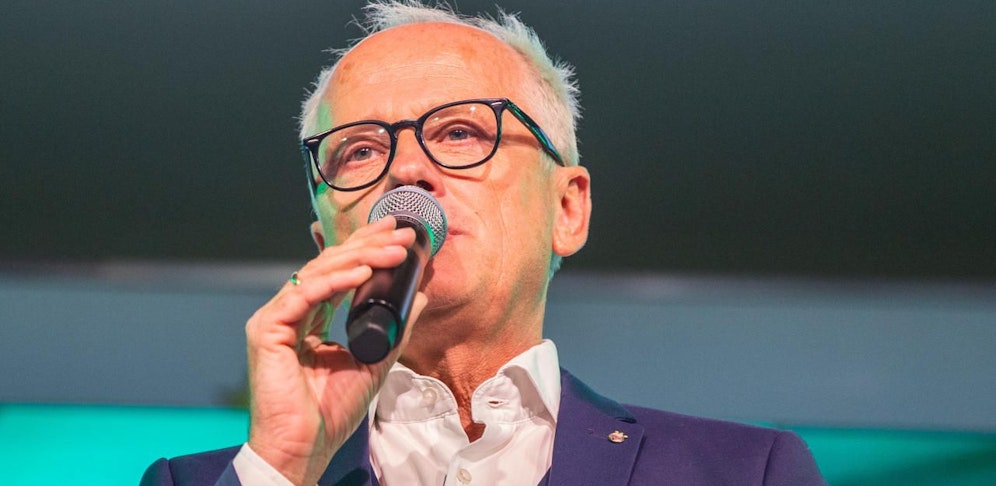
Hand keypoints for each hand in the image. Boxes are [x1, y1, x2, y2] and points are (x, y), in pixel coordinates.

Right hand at [245, 216, 426, 484]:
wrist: (303, 448)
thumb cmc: (330, 413)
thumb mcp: (374, 361)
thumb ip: (395, 329)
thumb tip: (420, 296)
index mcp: (309, 318)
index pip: (338, 273)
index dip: (366, 249)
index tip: (397, 235)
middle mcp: (290, 312)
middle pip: (329, 266)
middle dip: (368, 245)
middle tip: (402, 234)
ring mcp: (275, 319)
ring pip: (318, 273)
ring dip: (360, 258)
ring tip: (394, 251)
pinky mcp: (266, 330)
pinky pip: (303, 295)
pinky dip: (334, 281)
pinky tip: (363, 272)